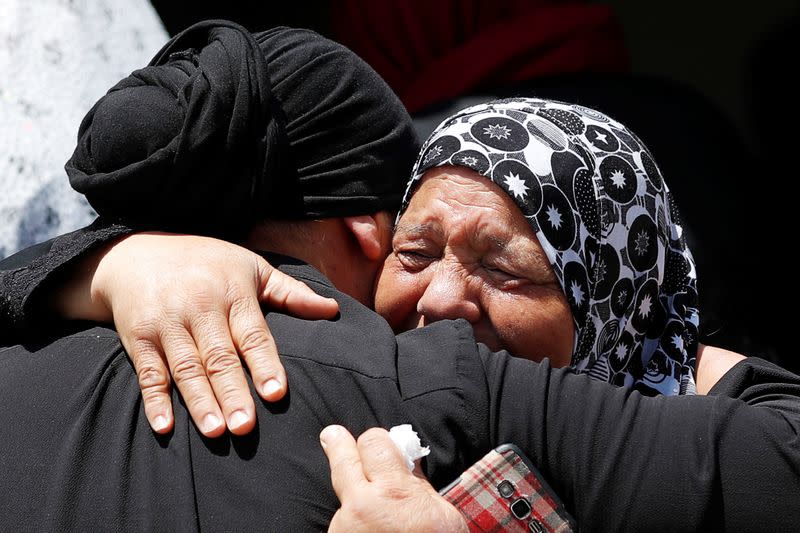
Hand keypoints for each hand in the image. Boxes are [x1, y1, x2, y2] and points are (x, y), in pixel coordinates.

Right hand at [70, 232, 338, 436]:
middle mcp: (198, 307)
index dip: (264, 364)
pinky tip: (165, 426)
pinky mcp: (137, 336)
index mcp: (232, 293)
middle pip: (218, 356)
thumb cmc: (206, 263)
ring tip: (215, 431)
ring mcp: (166, 323)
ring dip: (199, 401)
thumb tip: (333, 309)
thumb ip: (290, 292)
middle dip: (232, 392)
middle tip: (245, 425)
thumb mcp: (251, 267)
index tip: (275, 393)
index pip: (252, 333)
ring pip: (185, 368)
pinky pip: (148, 372)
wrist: (136, 254)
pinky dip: (155, 400)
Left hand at [320, 425, 467, 532]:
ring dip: (354, 497)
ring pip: (342, 497)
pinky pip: (343, 524)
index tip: (377, 444)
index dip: (377, 442)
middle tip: (332, 435)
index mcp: (392, 492)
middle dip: (338, 444)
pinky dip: (354, 524)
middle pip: (341, 459)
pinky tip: (371, 532)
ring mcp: (344, 529)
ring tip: (374, 512)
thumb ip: (419, 486)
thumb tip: (407, 463)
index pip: (372, 442)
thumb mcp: (443, 516)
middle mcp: (361, 506)